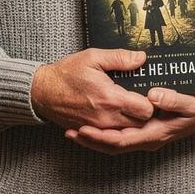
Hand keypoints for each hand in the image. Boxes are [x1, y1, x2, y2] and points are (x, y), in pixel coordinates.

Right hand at [31, 49, 152, 128]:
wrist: (42, 92)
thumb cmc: (66, 73)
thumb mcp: (93, 57)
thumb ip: (120, 58)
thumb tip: (141, 58)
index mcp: (111, 98)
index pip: (146, 109)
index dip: (152, 101)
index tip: (149, 92)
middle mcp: (107, 117)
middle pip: (141, 124)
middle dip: (145, 113)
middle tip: (144, 100)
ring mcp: (99, 128)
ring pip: (128, 132)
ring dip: (133, 122)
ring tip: (132, 107)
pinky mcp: (92, 132)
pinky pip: (113, 135)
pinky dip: (119, 128)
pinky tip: (118, 115)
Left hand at [65, 89, 194, 154]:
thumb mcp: (191, 102)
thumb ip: (174, 99)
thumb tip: (153, 96)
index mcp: (155, 134)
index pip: (122, 140)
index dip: (101, 137)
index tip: (83, 128)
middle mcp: (146, 140)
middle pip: (113, 146)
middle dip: (91, 140)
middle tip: (70, 132)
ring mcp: (144, 137)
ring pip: (114, 144)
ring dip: (94, 139)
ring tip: (72, 131)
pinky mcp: (141, 131)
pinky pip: (118, 136)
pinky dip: (103, 134)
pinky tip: (89, 127)